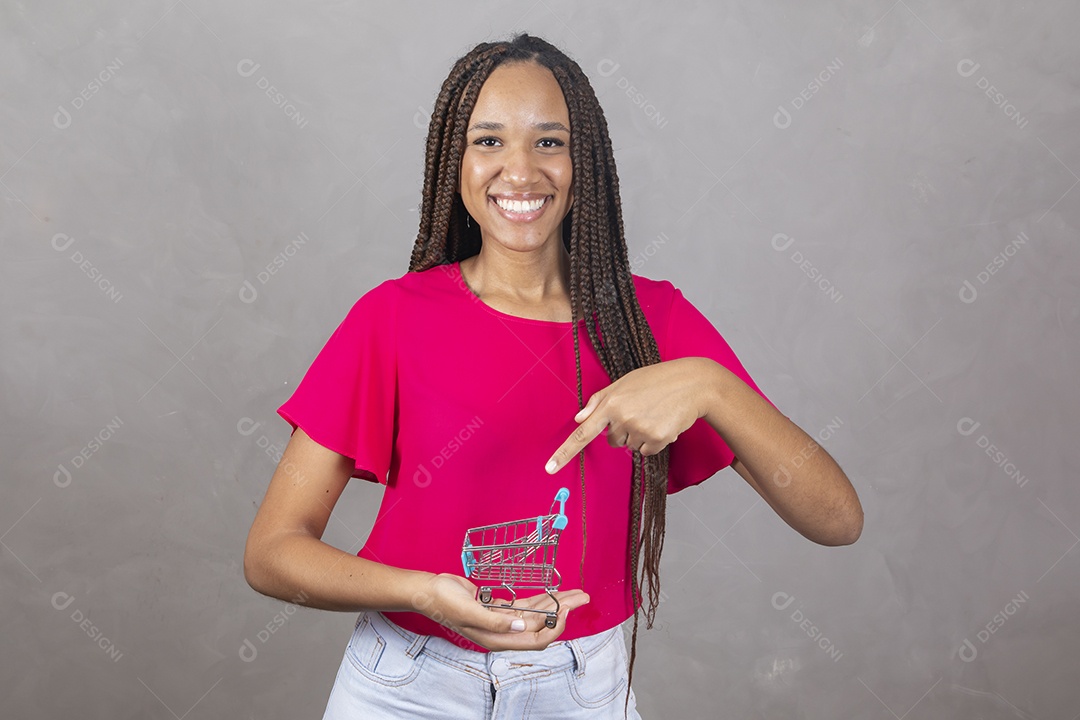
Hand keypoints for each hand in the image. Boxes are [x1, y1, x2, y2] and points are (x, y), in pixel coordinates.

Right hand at [412, 573, 589, 650]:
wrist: (429, 590)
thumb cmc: (445, 601)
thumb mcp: (469, 611)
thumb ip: (496, 620)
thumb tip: (522, 626)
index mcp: (497, 639)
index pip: (536, 640)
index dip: (554, 627)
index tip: (567, 610)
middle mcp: (503, 632)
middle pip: (542, 626)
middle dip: (564, 611)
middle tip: (583, 597)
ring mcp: (502, 620)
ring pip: (536, 614)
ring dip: (556, 603)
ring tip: (576, 593)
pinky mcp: (499, 607)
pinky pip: (525, 605)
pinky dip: (540, 599)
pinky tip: (553, 592)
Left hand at [545, 357, 708, 473]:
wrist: (693, 384)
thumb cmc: (657, 380)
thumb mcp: (625, 382)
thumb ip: (600, 400)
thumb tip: (579, 418)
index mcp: (610, 402)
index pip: (582, 433)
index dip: (565, 452)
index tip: (550, 468)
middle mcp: (622, 418)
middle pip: (612, 440)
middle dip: (622, 430)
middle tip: (641, 410)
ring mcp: (639, 430)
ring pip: (630, 446)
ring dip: (639, 435)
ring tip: (654, 414)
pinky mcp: (656, 439)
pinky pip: (646, 451)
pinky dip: (654, 441)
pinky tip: (663, 423)